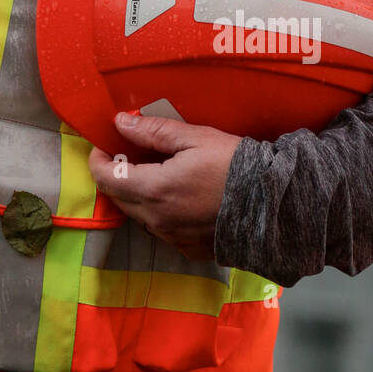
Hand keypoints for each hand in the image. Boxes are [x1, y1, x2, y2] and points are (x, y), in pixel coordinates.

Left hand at [88, 112, 242, 260]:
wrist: (274, 206)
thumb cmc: (233, 165)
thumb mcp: (194, 138)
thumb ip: (153, 131)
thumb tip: (120, 122)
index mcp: (153, 190)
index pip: (106, 178)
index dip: (98, 160)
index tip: (103, 145)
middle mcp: (157, 220)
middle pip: (118, 198)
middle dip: (116, 175)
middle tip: (129, 153)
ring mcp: (172, 238)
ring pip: (138, 215)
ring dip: (136, 194)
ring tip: (155, 172)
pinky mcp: (188, 249)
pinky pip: (160, 229)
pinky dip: (157, 211)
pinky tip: (177, 195)